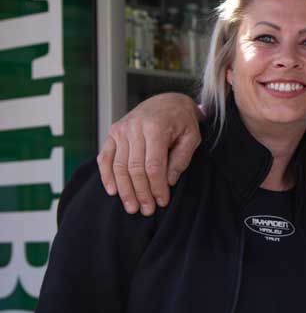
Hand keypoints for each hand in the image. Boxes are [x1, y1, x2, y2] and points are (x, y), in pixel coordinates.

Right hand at [97, 93, 201, 215]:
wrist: (167, 101)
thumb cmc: (182, 121)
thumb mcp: (192, 137)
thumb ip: (181, 159)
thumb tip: (168, 182)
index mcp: (156, 128)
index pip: (154, 166)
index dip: (157, 187)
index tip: (162, 202)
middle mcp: (134, 128)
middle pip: (134, 169)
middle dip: (141, 193)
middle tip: (147, 210)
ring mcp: (121, 130)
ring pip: (119, 166)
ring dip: (124, 190)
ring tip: (132, 207)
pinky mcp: (113, 133)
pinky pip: (106, 158)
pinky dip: (107, 176)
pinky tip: (113, 191)